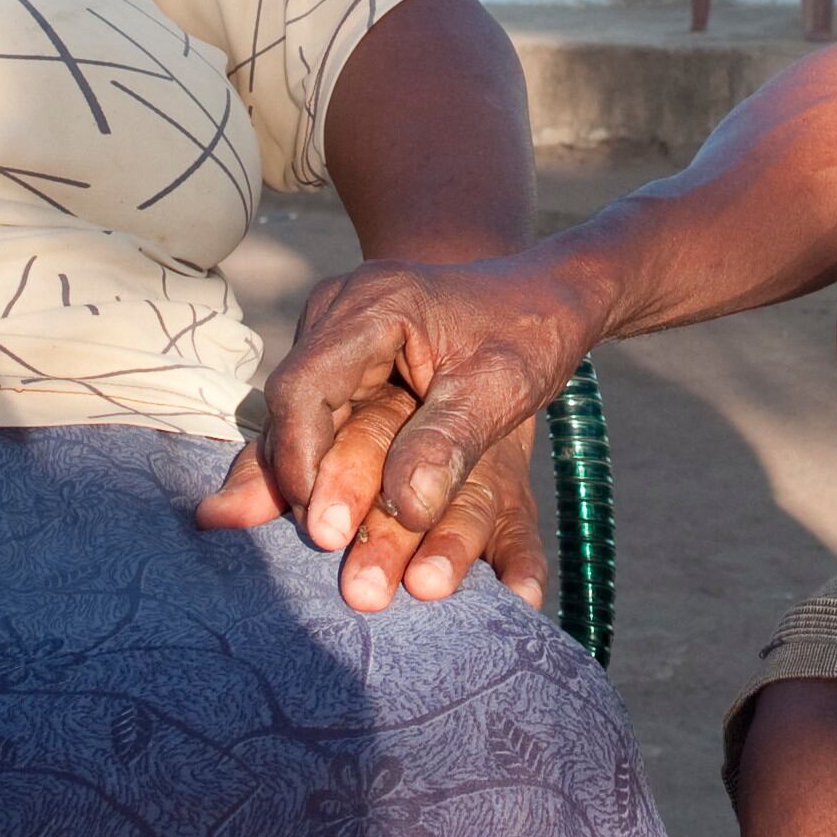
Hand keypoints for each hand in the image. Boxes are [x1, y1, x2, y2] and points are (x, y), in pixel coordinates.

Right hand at [194, 255, 595, 611]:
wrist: (543, 293)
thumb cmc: (528, 334)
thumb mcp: (501, 389)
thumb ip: (449, 444)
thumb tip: (404, 511)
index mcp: (377, 303)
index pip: (306, 387)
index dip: (302, 458)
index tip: (321, 525)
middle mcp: (341, 309)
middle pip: (293, 401)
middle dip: (296, 474)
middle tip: (312, 542)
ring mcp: (336, 329)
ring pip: (298, 410)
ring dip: (300, 472)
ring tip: (298, 536)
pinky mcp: (343, 356)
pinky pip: (317, 410)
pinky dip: (316, 458)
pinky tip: (307, 510)